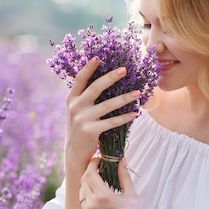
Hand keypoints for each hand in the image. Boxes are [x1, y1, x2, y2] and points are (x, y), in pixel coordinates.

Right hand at [65, 57, 140, 171]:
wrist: (75, 151)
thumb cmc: (80, 126)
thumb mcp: (77, 109)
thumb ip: (84, 96)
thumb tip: (103, 78)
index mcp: (72, 99)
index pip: (79, 79)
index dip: (88, 68)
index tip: (98, 58)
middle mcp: (75, 107)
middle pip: (95, 88)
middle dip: (110, 77)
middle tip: (124, 70)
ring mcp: (82, 119)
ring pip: (107, 105)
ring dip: (124, 98)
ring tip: (137, 92)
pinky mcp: (90, 131)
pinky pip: (111, 122)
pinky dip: (124, 117)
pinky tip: (135, 114)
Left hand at [79, 157, 143, 208]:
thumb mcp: (131, 194)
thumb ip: (123, 175)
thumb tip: (120, 159)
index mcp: (103, 197)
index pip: (90, 173)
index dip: (93, 163)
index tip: (98, 159)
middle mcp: (92, 205)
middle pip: (83, 180)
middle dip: (90, 172)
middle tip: (98, 168)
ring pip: (81, 191)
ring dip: (88, 184)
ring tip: (99, 183)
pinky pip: (83, 203)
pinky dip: (88, 196)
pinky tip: (98, 197)